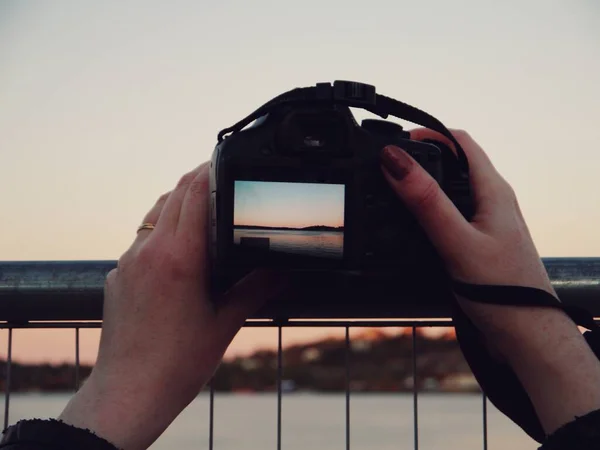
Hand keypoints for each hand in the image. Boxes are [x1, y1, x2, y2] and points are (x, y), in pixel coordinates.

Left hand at [60, 162, 283, 449]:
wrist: (128, 393)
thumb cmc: (177, 364)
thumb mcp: (225, 322)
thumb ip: (257, 288)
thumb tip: (284, 269)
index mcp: (178, 257)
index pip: (193, 193)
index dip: (210, 170)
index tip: (225, 159)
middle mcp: (148, 251)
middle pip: (173, 195)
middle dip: (197, 180)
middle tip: (223, 179)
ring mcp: (128, 262)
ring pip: (155, 213)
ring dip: (178, 202)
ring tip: (204, 208)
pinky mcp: (118, 276)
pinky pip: (142, 237)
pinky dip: (163, 228)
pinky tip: (181, 248)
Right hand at [380, 129, 599, 433]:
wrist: (526, 335)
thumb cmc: (502, 290)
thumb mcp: (456, 241)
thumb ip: (425, 201)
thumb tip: (394, 160)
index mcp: (492, 190)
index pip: (459, 142)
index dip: (425, 134)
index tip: (393, 141)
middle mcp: (491, 200)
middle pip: (452, 163)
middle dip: (419, 159)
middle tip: (384, 166)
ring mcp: (486, 222)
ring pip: (450, 190)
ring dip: (422, 186)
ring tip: (390, 192)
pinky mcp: (478, 242)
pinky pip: (450, 215)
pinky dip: (427, 211)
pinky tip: (411, 227)